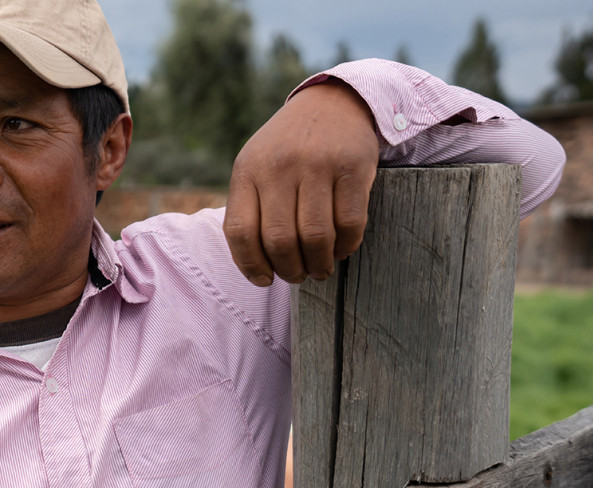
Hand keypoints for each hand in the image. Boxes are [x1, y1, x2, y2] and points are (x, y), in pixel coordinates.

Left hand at [224, 79, 380, 285]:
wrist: (333, 103)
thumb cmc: (288, 147)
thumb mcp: (257, 164)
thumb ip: (249, 205)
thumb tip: (254, 264)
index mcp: (248, 169)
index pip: (240, 230)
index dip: (250, 264)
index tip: (264, 280)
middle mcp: (279, 166)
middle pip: (279, 240)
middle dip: (289, 269)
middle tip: (298, 276)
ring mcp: (317, 165)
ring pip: (315, 236)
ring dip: (318, 264)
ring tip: (320, 269)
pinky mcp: (353, 167)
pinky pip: (350, 222)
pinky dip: (346, 246)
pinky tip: (341, 250)